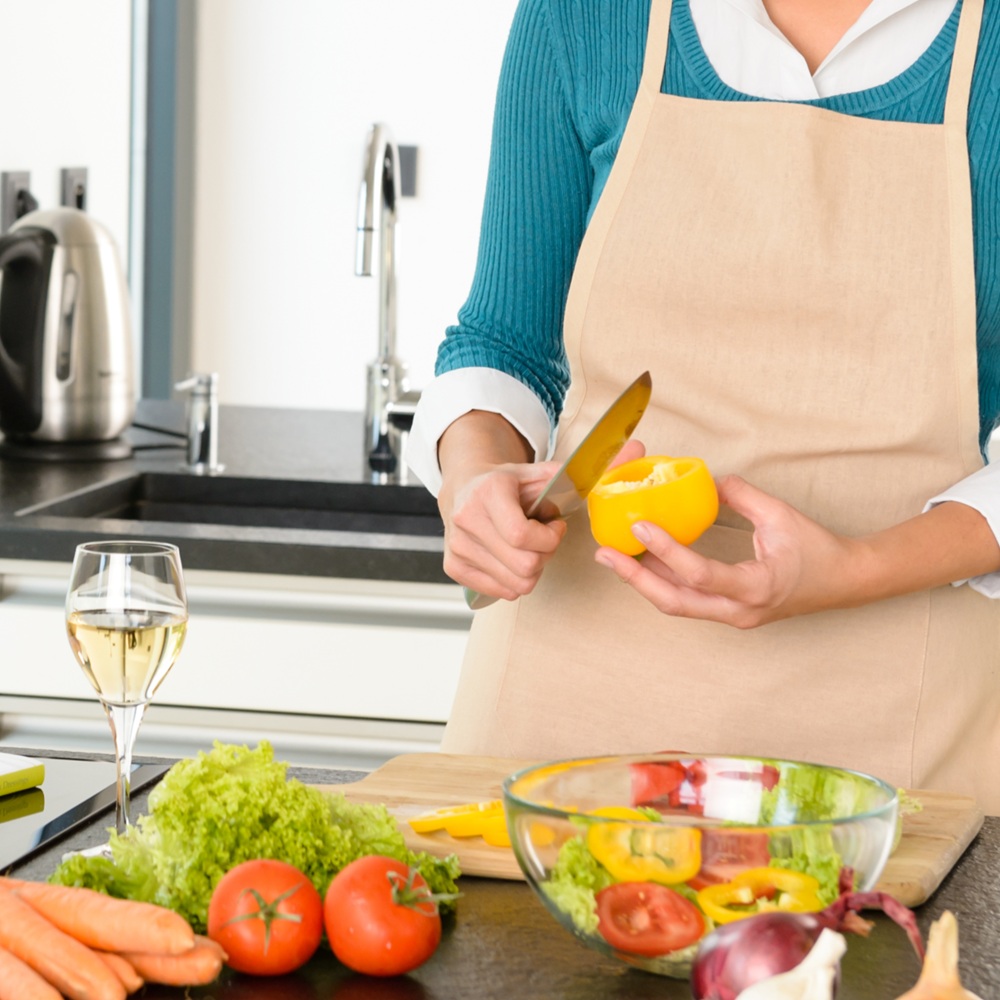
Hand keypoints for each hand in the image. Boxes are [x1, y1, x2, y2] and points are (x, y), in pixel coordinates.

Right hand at [438, 416, 645, 600]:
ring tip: (527, 545)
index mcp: (489, 493)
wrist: (465, 486)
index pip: (524, 537)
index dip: (550, 539)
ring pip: (514, 584)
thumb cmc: (511, 483)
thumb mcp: (546, 472)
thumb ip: (591, 467)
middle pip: (524, 566)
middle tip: (543, 538)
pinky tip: (512, 555)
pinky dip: (513, 579)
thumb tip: (640, 447)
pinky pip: (499, 592)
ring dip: (531, 568)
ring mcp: (458, 545)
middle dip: (544, 556)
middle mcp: (467, 519)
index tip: (555, 527)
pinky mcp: (453, 565)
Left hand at [594, 474, 860, 626]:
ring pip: (677, 604)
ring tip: (614, 558)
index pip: (701, 574)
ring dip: (644, 582)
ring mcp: (733, 616)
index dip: (667, 551)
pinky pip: (688, 599)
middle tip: (606, 555)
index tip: (641, 527)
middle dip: (635, 579)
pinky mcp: (728, 612)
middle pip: (675, 602)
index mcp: (757, 588)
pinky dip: (663, 581)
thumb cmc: (818, 550)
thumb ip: (743, 496)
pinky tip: (643, 562)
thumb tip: (710, 480)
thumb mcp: (781, 515)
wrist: (845, 582)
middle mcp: (740, 610)